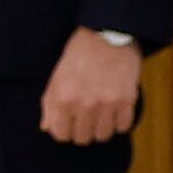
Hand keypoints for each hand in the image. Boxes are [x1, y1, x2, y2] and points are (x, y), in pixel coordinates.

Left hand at [41, 30, 144, 145]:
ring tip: (102, 112)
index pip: (60, 135)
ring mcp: (106, 104)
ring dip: (102, 127)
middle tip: (87, 115)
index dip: (65, 130)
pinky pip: (123, 127)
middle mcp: (83, 105)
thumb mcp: (57, 76)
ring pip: (103, 136)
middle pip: (82, 138)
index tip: (71, 122)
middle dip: (83, 129)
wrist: (108, 34)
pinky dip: (120, 121)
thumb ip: (50, 104)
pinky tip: (116, 109)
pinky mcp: (126, 101)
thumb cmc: (80, 53)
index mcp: (62, 98)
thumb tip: (46, 128)